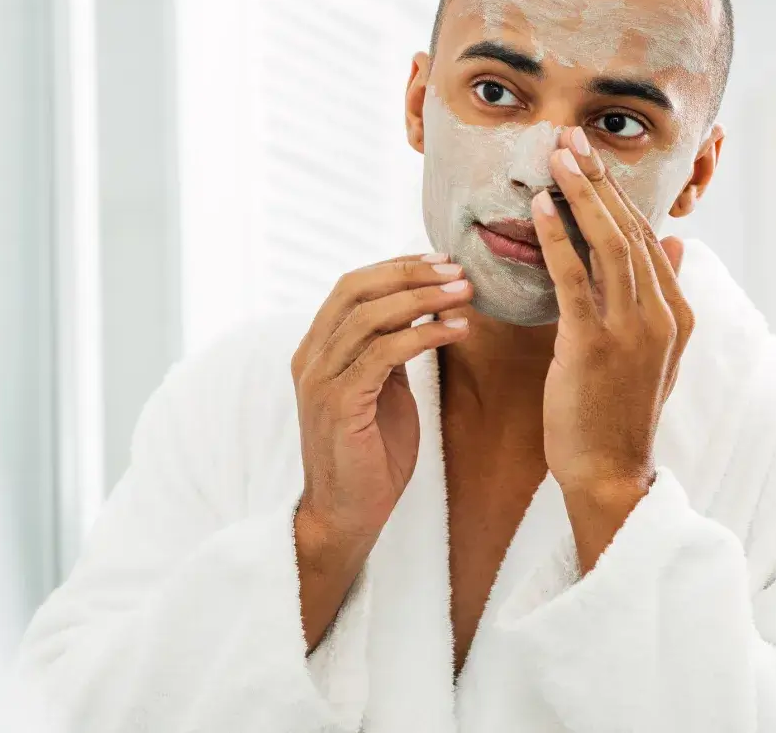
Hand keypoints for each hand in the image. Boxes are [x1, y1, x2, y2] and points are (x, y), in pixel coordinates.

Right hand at [291, 253, 472, 543]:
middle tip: (457, 269)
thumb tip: (417, 307)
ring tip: (464, 293)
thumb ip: (387, 349)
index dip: (395, 266)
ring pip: (370, 316)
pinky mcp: (340, 403)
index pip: (351, 285)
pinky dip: (423, 335)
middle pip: (356, 289)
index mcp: (317, 348)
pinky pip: (383, 353)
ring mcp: (320, 379)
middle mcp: (311, 356)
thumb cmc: (369, 454)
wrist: (346, 515)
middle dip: (410, 273)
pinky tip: (456, 330)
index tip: (440, 260)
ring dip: (423, 298)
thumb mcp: (380, 388)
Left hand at [530, 127, 694, 495]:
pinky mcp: (594, 346)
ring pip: (609, 244)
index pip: (646, 236)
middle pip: (630, 229)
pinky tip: (541, 210)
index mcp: (676, 312)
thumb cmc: (619, 409)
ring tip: (557, 157)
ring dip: (582, 195)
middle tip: (570, 138)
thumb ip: (663, 294)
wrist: (609, 471)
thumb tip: (677, 243)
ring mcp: (632, 330)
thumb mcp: (654, 350)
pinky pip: (575, 281)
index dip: (617, 193)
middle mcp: (662, 314)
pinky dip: (558, 241)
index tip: (590, 157)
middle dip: (599, 179)